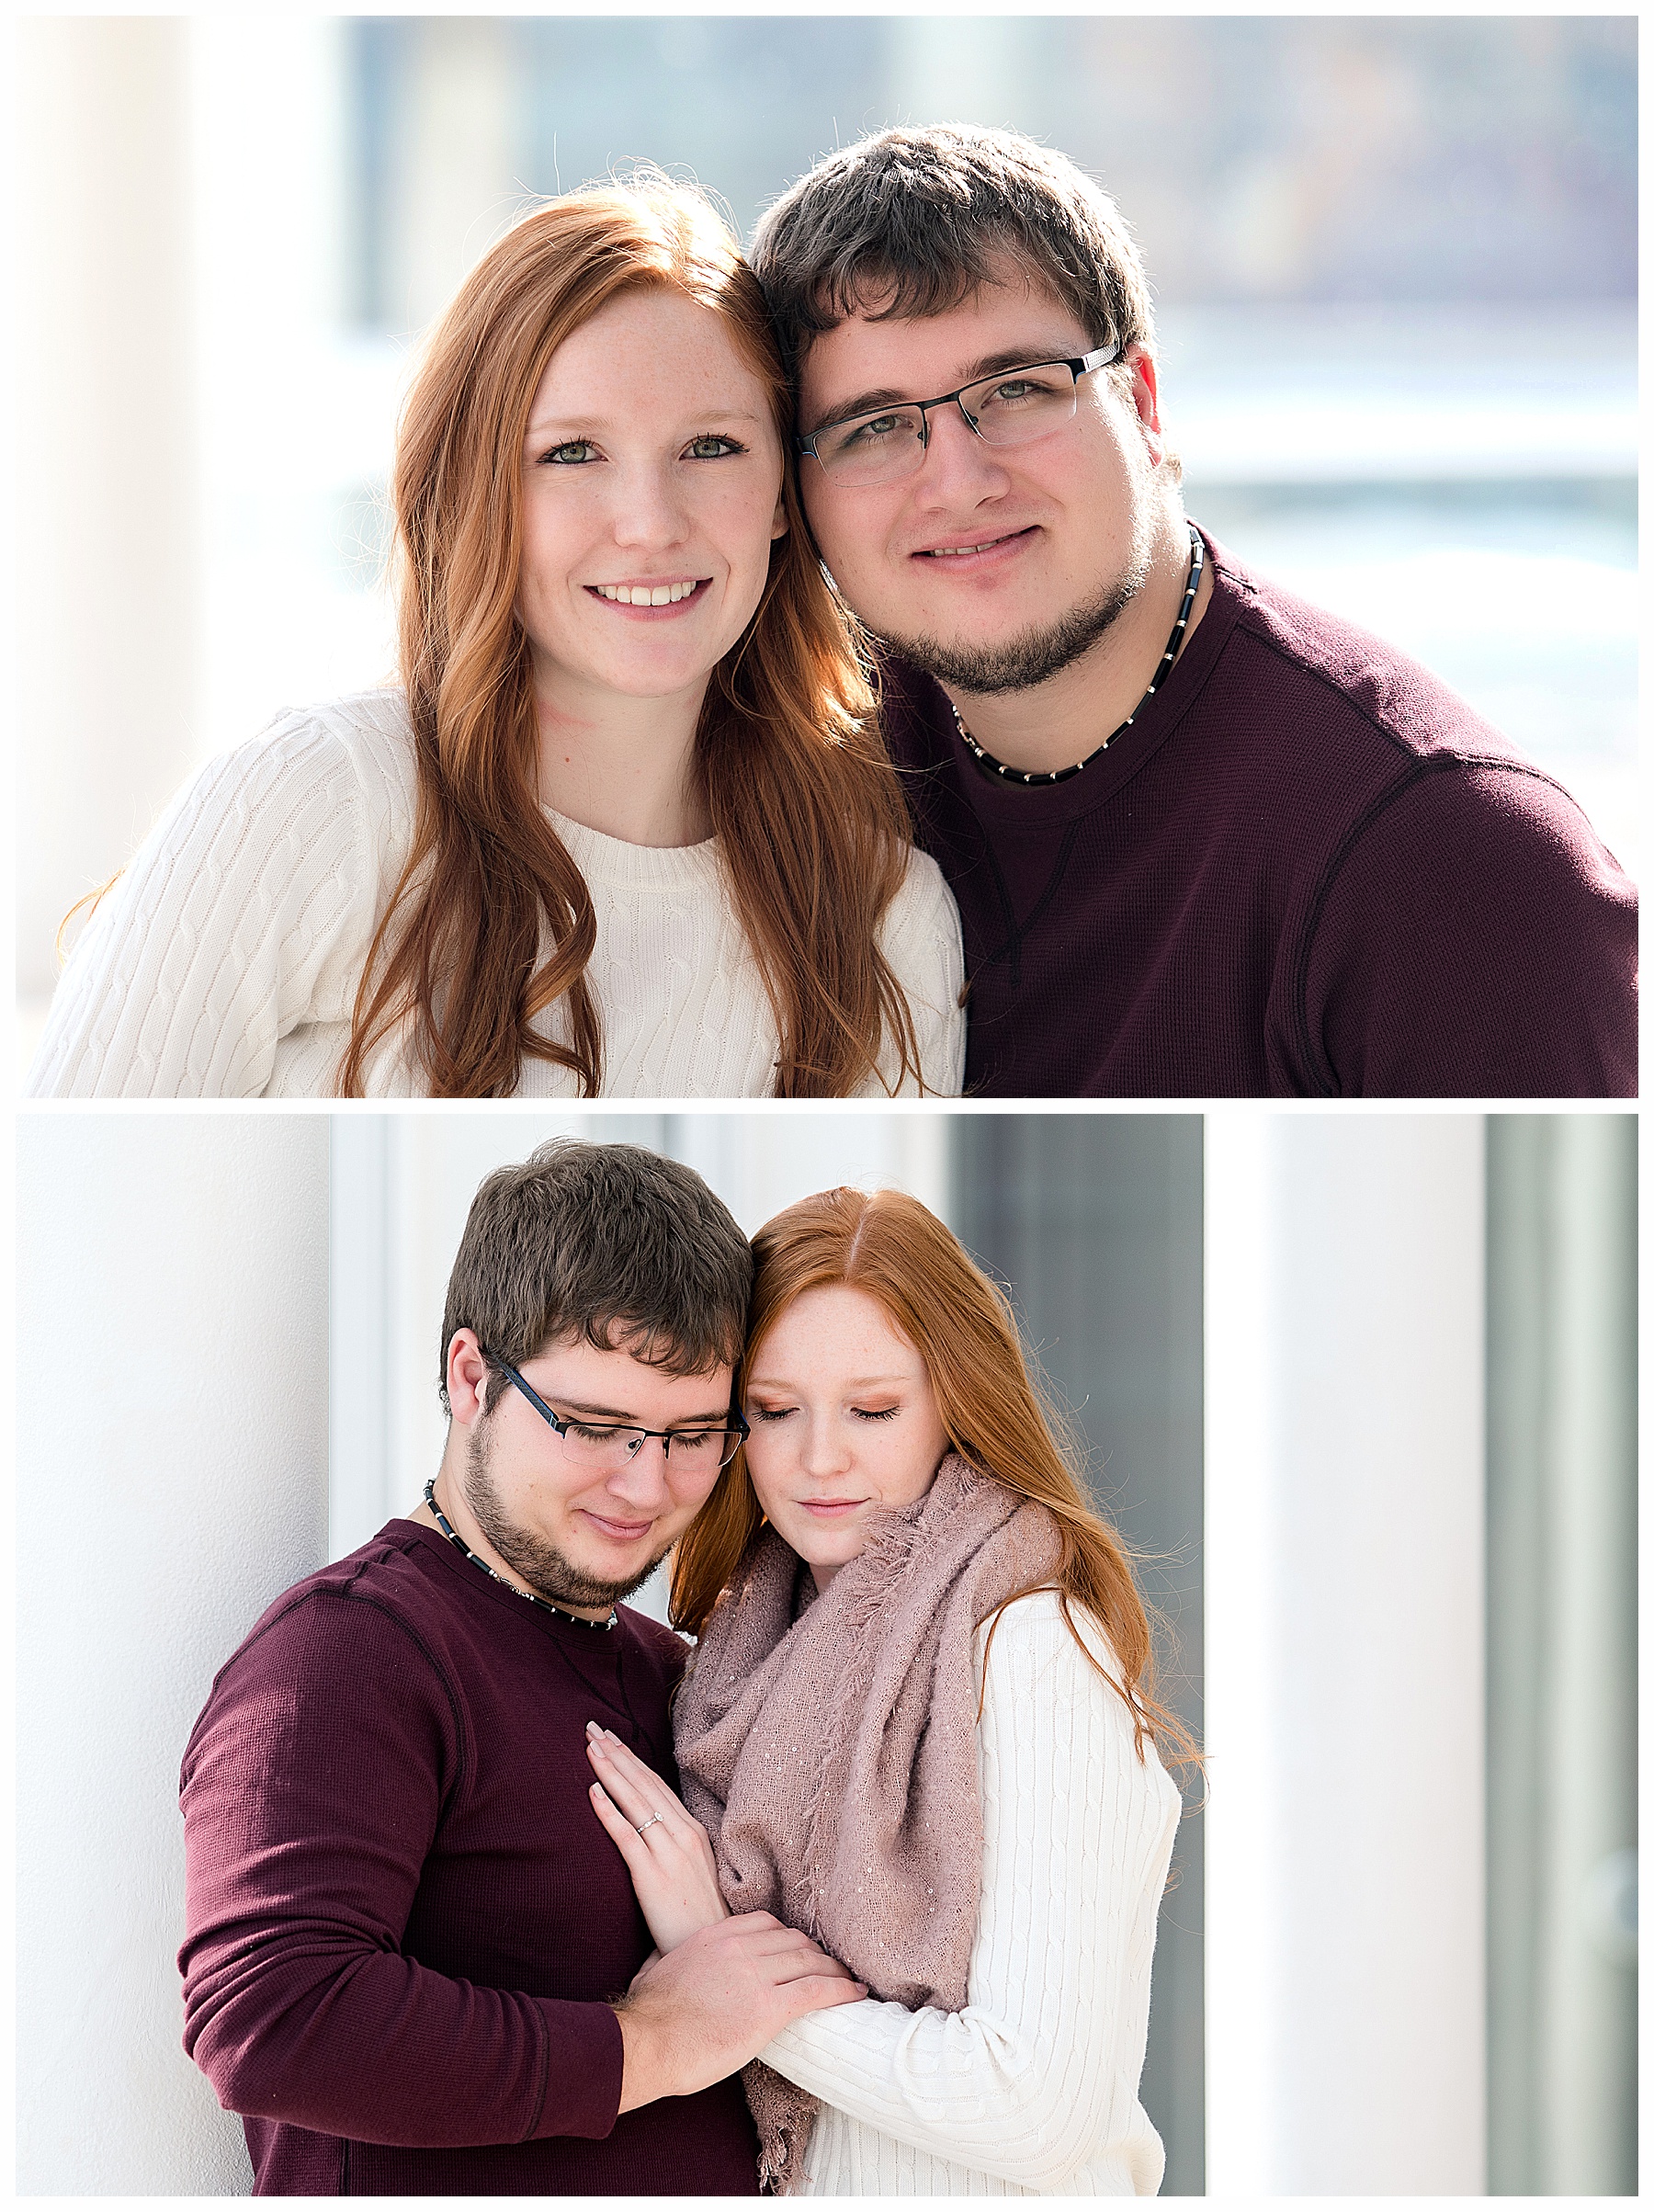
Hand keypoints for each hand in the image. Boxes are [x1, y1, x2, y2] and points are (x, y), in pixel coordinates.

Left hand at [586, 1722, 729, 1952]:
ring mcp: (669, 1854)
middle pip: (644, 1785)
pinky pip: (627, 1836)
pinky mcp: (653, 1877)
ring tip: (590, 1748)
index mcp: (694, 1832)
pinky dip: (609, 1811)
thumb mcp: (694, 1871)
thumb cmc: (700, 1918)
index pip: (658, 1785)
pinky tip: (592, 1792)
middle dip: (617, 1754)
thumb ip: (675, 1846)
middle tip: (592, 1727)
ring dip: (610, 1772)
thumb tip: (651, 1829)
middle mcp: (684, 1835)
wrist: (711, 1949)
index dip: (633, 1759)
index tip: (612, 1738)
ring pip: (635, 1803)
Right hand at [614, 1913, 866, 2111]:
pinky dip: (841, 1990)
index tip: (799, 1950)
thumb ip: (667, 1956)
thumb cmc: (646, 2016)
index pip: (766, 1923)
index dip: (788, 1937)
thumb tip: (660, 1958)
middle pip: (793, 1940)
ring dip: (833, 1971)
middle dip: (815, 1954)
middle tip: (828, 1967)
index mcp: (714, 1935)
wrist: (647, 2043)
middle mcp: (739, 1948)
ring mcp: (756, 1975)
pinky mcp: (769, 2008)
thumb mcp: (654, 1968)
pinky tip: (855, 1994)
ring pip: (810, 1962)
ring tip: (847, 1980)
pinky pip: (816, 1991)